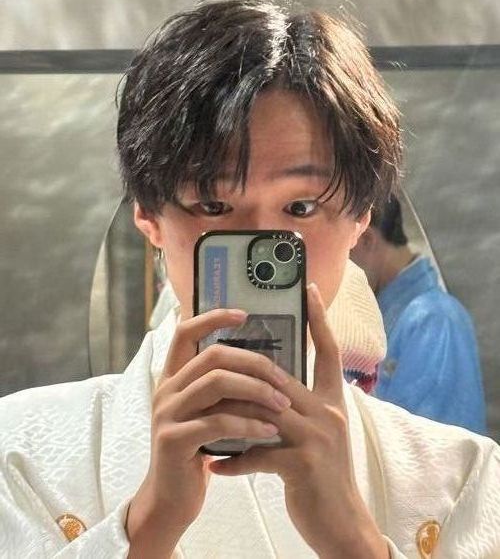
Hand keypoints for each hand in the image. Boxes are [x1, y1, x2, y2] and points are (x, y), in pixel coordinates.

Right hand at [126, 308, 291, 557]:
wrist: (172, 500)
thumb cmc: (199, 450)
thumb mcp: (207, 412)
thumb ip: (221, 387)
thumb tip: (262, 362)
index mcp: (174, 377)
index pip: (186, 332)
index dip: (213, 318)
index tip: (244, 314)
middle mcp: (167, 389)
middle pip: (213, 356)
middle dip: (254, 362)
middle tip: (284, 377)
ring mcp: (167, 413)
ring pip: (217, 383)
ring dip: (256, 391)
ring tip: (282, 404)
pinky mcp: (174, 439)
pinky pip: (218, 422)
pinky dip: (249, 424)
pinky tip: (270, 431)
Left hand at [210, 284, 388, 558]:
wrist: (343, 526)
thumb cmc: (322, 478)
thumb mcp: (316, 437)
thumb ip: (295, 411)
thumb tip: (260, 391)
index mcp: (331, 402)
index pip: (328, 352)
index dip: (320, 319)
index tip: (308, 290)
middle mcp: (327, 412)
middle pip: (277, 378)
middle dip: (243, 374)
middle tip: (213, 363)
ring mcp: (317, 436)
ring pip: (261, 411)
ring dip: (229, 416)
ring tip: (203, 418)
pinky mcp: (303, 463)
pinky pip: (256, 453)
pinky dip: (232, 460)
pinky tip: (215, 467)